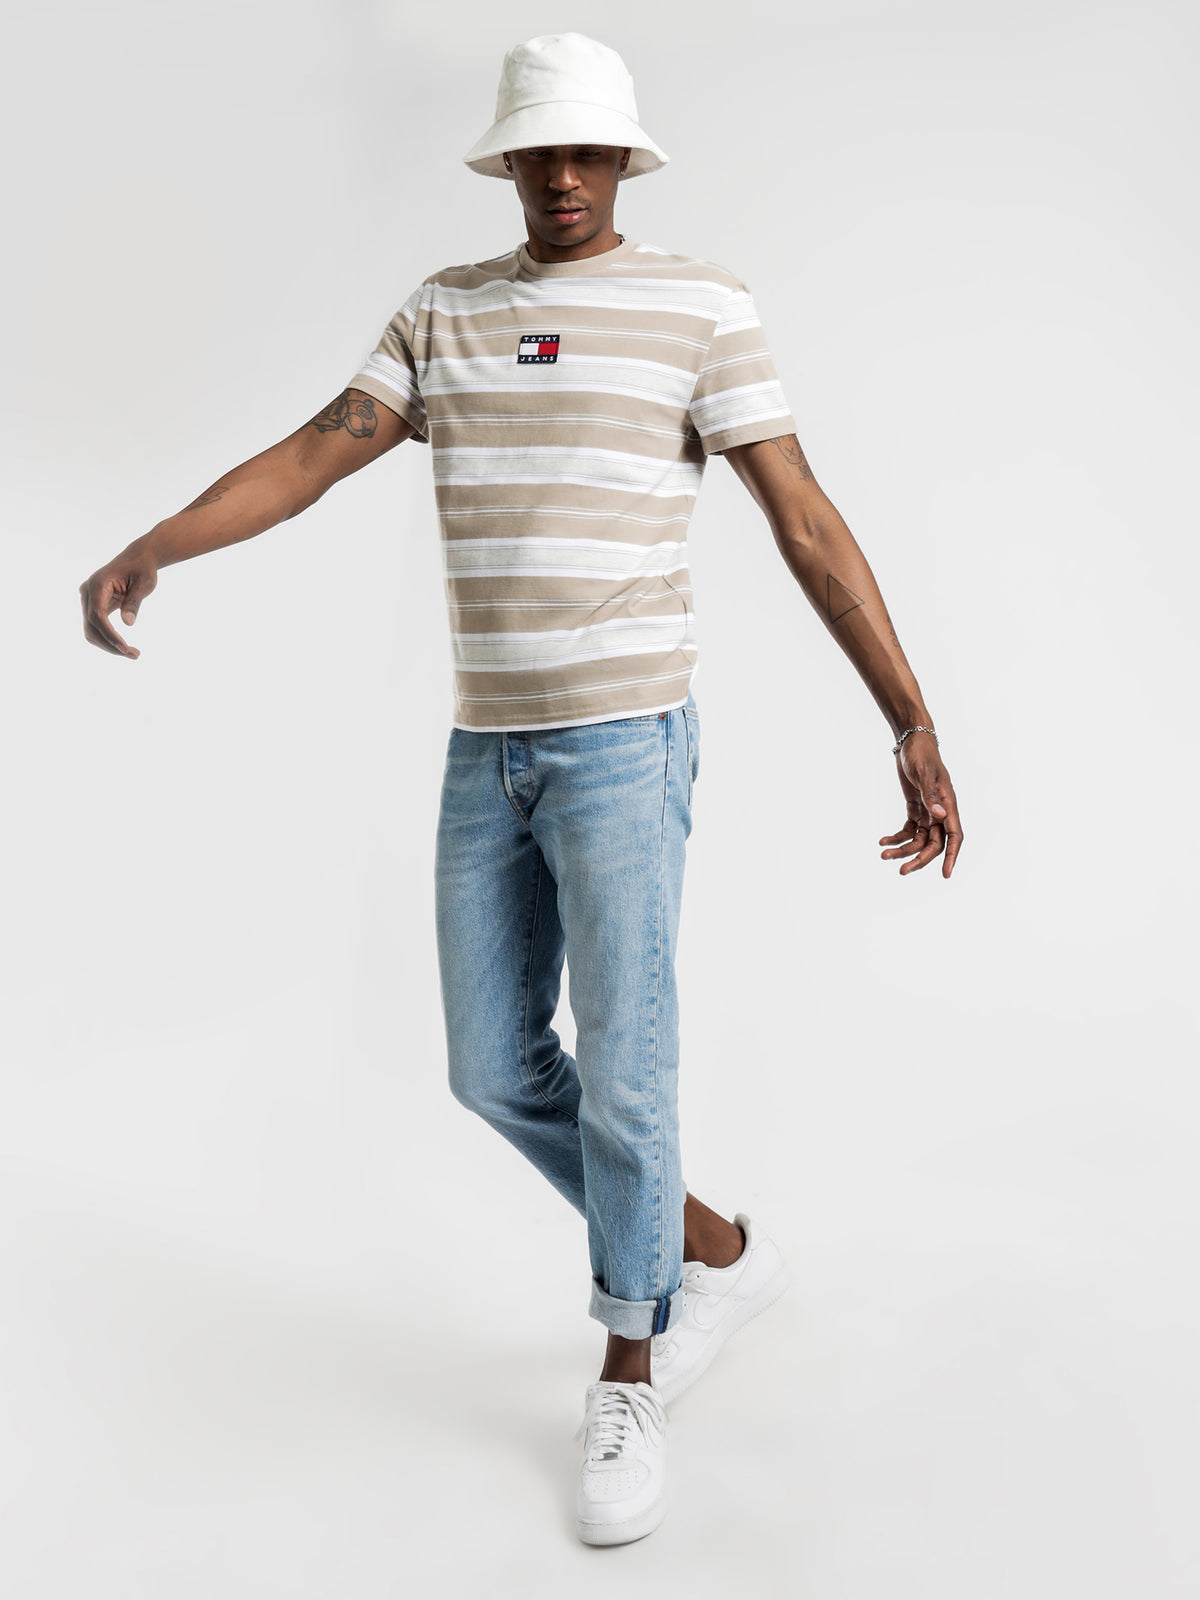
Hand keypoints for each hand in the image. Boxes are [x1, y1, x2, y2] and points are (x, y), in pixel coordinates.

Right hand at [79, 544, 157, 658]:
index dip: (109, 634)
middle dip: (110, 644)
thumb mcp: (144, 584)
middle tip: (135, 655)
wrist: (138, 558)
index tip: (124, 648)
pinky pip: (97, 627)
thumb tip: (128, 623)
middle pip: (92, 626)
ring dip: (109, 645)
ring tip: (133, 654)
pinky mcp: (94, 605)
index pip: (97, 615)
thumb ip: (134, 602)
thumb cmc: (143, 568)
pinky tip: (124, 647)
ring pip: (91, 630)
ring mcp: (89, 599)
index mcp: (98, 584)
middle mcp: (88, 592)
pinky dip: (109, 639)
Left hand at [879, 732, 963, 877]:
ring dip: (903, 850)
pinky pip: (908, 830)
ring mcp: (928, 811)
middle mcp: (940, 811)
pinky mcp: (915, 809)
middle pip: (934, 844)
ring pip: (918, 840)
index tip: (946, 875)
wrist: (912, 741)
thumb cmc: (921, 754)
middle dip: (919, 859)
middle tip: (902, 871)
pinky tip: (882, 841)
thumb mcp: (924, 773)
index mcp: (948, 804)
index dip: (952, 856)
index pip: (954, 836)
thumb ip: (931, 796)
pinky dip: (896, 838)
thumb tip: (940, 817)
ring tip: (883, 854)